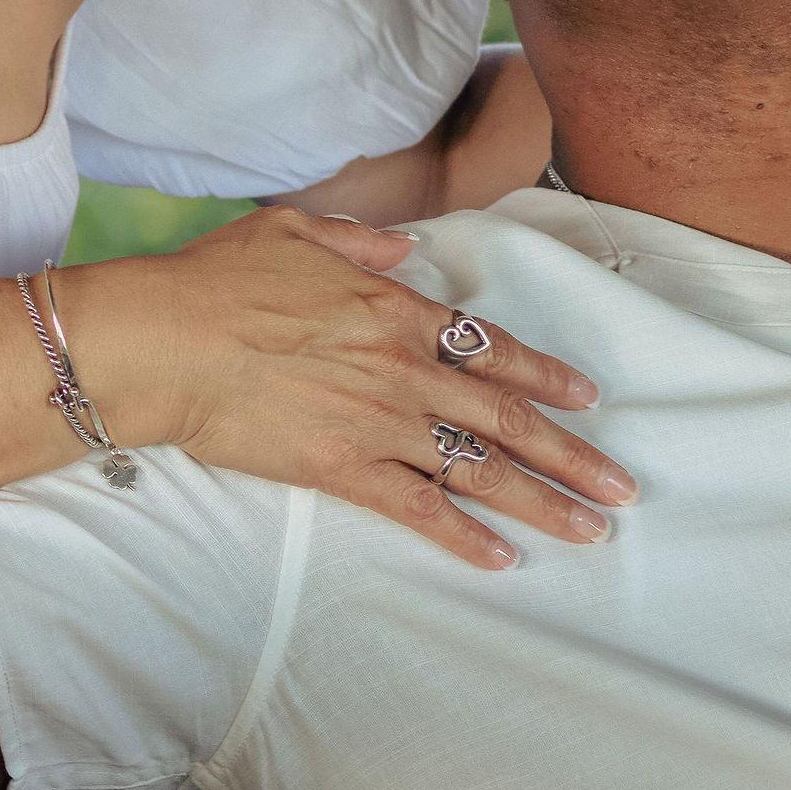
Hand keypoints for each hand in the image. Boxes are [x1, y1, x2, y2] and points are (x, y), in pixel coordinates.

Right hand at [71, 208, 633, 572]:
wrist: (168, 341)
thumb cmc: (217, 281)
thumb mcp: (293, 230)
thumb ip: (358, 240)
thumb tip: (405, 248)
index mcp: (396, 309)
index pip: (493, 349)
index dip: (546, 376)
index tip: (587, 398)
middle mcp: (404, 369)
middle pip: (509, 418)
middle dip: (575, 454)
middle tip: (623, 487)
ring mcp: (380, 422)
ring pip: (482, 468)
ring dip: (544, 502)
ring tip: (591, 531)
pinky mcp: (344, 470)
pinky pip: (420, 508)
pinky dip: (465, 536)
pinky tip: (503, 558)